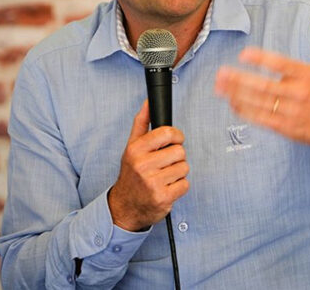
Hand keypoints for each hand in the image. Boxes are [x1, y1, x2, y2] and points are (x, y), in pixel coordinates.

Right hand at [108, 100, 189, 231]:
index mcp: (136, 149)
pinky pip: (185, 184)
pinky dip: (179, 186)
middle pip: (180, 151)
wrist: (124, 206)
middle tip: (165, 163)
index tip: (174, 140)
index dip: (176, 136)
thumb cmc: (131, 174)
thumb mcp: (132, 146)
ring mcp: (152, 183)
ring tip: (165, 176)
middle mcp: (142, 165)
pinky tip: (167, 187)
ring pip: (184, 167)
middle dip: (176, 157)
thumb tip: (148, 102)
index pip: (168, 133)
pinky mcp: (162, 198)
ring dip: (178, 172)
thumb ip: (141, 122)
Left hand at [214, 13, 309, 146]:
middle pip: (265, 86)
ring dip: (237, 94)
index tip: (243, 54)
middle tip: (221, 72)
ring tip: (219, 86)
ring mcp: (291, 112)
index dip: (262, 59)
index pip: (281, 64)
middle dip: (240, 79)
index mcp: (307, 75)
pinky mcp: (287, 127)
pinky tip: (232, 102)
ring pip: (260, 103)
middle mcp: (299, 93)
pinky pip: (262, 119)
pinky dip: (246, 111)